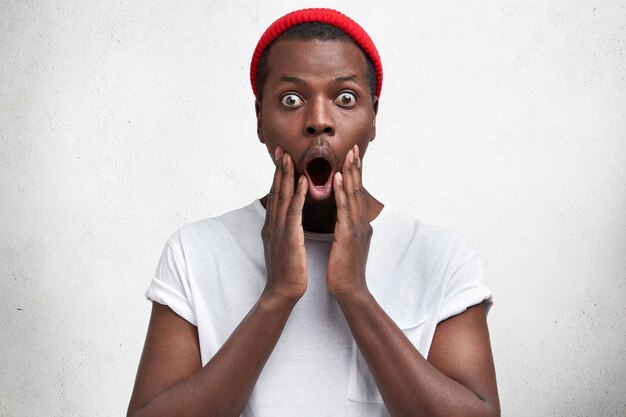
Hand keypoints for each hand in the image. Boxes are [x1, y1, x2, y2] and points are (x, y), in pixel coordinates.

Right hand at [262, 146, 308, 302]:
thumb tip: (288, 221)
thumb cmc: (287, 272)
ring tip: (289, 157)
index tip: (282, 159)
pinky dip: (297, 194)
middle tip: (281, 149)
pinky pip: (293, 211)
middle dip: (279, 169)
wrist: (282, 292)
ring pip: (282, 197)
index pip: (275, 196)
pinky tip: (302, 181)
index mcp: (273, 226)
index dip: (278, 176)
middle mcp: (273, 224)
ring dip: (286, 175)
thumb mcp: (284, 246)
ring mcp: (279, 230)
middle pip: (275, 191)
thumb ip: (285, 231)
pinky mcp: (289, 237)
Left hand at [327, 144, 371, 295]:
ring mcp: (357, 228)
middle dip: (356, 167)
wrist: (350, 291)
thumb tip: (343, 219)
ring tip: (349, 155)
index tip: (351, 156)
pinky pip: (345, 210)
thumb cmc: (344, 270)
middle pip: (358, 189)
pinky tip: (341, 179)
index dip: (354, 174)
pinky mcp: (349, 236)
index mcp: (358, 224)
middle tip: (354, 146)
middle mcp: (361, 222)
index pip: (356, 193)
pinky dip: (344, 192)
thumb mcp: (346, 244)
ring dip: (352, 173)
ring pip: (354, 195)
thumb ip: (346, 228)